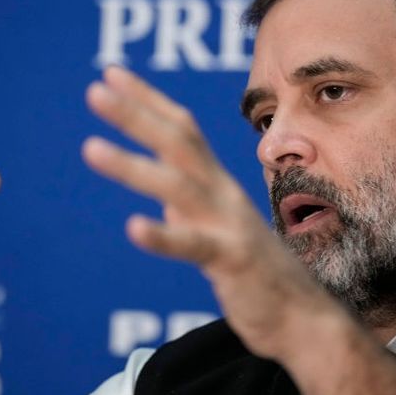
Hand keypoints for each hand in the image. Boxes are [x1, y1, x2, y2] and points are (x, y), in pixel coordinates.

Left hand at [82, 66, 336, 359]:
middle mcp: (223, 195)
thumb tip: (160, 195)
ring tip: (90, 148)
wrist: (305, 320)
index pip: (182, 128)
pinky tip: (132, 228)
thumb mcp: (219, 229)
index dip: (147, 99)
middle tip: (94, 90)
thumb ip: (192, 208)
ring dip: (132, 166)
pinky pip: (194, 246)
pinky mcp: (233, 261)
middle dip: (135, 114)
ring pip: (178, 186)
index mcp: (218, 184)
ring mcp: (229, 225)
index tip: (110, 74)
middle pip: (178, 142)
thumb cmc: (259, 274)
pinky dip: (163, 236)